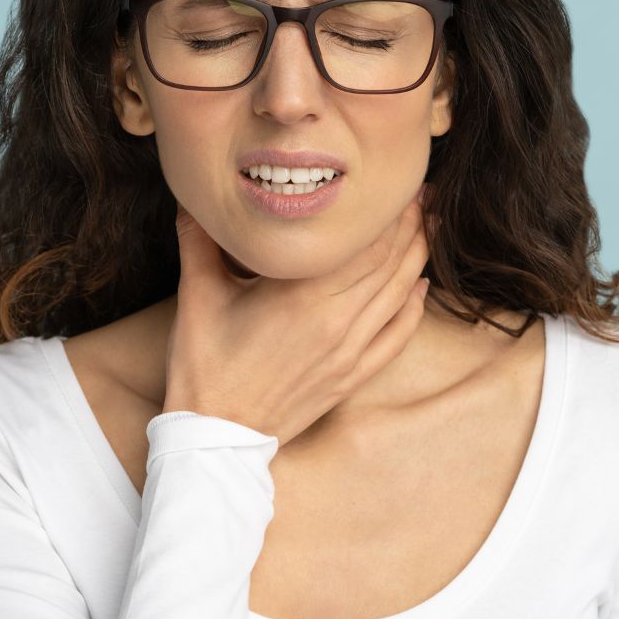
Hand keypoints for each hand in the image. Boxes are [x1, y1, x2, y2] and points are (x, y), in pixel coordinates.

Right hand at [162, 187, 431, 446]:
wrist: (217, 435)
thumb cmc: (205, 364)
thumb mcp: (197, 295)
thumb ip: (198, 239)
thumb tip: (189, 195)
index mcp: (303, 295)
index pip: (364, 243)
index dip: (387, 211)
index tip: (395, 183)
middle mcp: (337, 321)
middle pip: (390, 262)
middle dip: (409, 224)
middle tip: (420, 193)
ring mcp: (349, 352)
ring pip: (399, 295)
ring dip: (417, 257)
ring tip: (428, 225)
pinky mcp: (352, 376)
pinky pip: (397, 337)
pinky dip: (414, 308)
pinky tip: (421, 286)